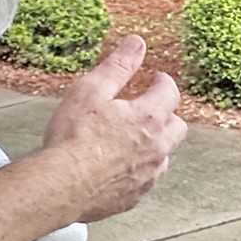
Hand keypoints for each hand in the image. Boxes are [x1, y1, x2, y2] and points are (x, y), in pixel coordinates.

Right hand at [43, 35, 185, 221]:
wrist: (63, 184)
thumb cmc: (74, 137)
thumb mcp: (91, 90)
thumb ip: (117, 66)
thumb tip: (136, 44)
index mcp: (149, 117)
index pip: (169, 93)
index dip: (163, 83)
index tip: (157, 79)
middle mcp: (157, 147)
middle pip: (177, 128)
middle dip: (167, 116)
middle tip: (151, 110)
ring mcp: (147, 175)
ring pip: (163, 156)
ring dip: (154, 146)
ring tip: (133, 141)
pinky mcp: (133, 196)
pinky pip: (144, 181)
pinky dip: (137, 171)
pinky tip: (117, 168)